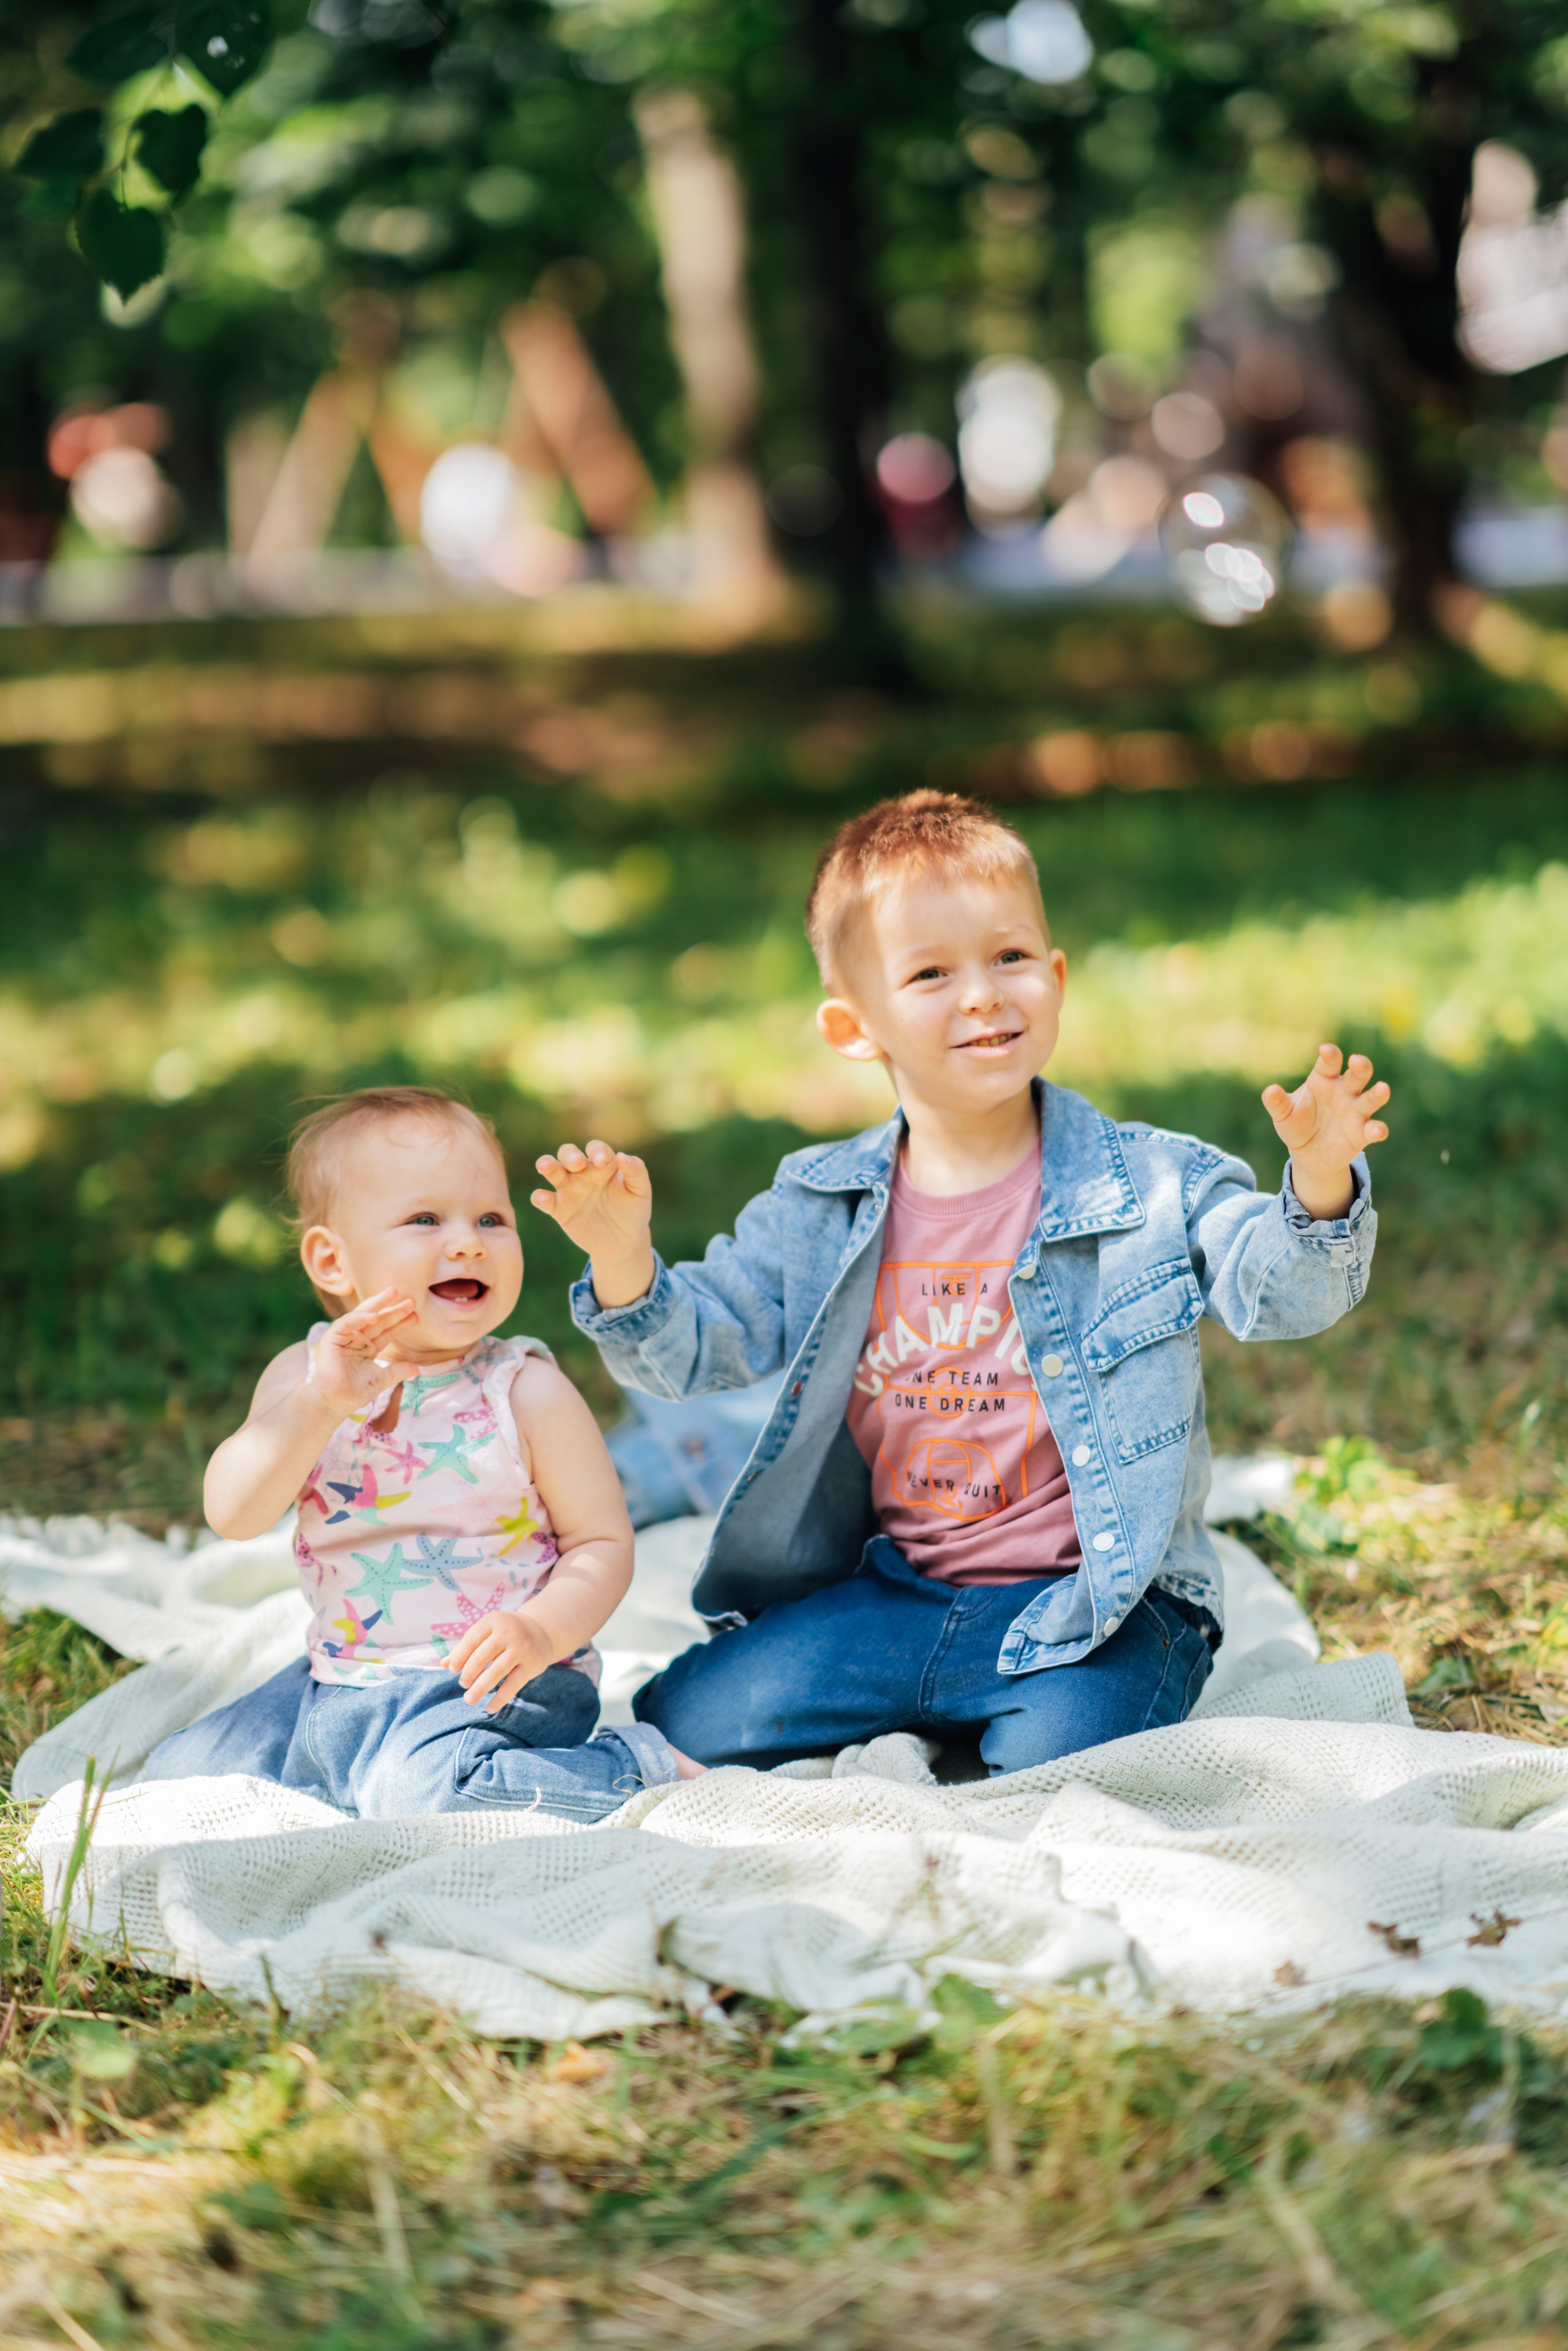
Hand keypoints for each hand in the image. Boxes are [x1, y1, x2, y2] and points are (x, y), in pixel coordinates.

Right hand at [307, 1289, 420, 1418]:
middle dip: (393, 1309)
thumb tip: (417, 1369)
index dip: (400, 1323)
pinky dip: (359, 1317)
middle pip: (378, 1320)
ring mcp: (345, 1337)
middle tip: (410, 1299)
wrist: (335, 1402)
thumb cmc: (355, 1392)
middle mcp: (357, 1339)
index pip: (387, 1332)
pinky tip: (374, 1315)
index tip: (415, 1315)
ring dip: (378, 1305)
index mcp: (368, 1348)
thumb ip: (398, 1371)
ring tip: (394, 1293)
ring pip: (363, 1315)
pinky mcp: (332, 1337)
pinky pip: (347, 1322)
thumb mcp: (382, 1379)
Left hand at [446, 1606, 555, 1712]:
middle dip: (469, 1672)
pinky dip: (500, 1698)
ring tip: (469, 1699)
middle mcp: (508, 1632)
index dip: (459, 1656)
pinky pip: (513, 1684)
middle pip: (483, 1655)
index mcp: (493, 1621)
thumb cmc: (504, 1633)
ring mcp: (521, 1648)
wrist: (541, 1631)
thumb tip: (443, 1664)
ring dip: (480, 1687)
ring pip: (497, 1671)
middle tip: (463, 1684)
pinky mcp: (531, 1664)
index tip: (452, 1670)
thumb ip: (465, 1647)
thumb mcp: (487, 1632)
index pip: (471, 1639)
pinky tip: (489, 1708)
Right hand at [531, 1139, 654, 1306]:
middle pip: (568, 1153)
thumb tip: (623, 1155)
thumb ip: (636, 1172)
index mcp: (603, 1165)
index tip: (602, 1161)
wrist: (622, 1242)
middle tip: (576, 1163)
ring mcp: (569, 1190)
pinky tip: (543, 1199)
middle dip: (569, 1154)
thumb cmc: (633, 1212)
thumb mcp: (641, 1192)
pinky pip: (544, 1199)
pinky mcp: (559, 1209)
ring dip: (546, 1164)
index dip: (597, 1150)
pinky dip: (539, 1197)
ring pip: (552, 1170)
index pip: (596, 1149)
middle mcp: (583, 1173)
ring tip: (545, 1166)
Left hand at [1262, 1044, 1389, 1220]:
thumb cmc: (1296, 1125)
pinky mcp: (1362, 1134)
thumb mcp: (1283, 1115)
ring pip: (1371, 1099)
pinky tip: (1377, 1131)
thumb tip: (1270, 1091)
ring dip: (1377, 1094)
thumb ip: (1277, 1103)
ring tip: (1383, 1088)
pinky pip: (1373, 1129)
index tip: (1326, 1050)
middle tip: (1357, 1061)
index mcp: (1324, 1080)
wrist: (1307, 1154)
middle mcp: (1344, 1092)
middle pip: (1357, 1075)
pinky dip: (1377, 1130)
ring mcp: (1356, 1112)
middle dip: (1360, 1067)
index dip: (1330, 1055)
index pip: (1329, 1063)